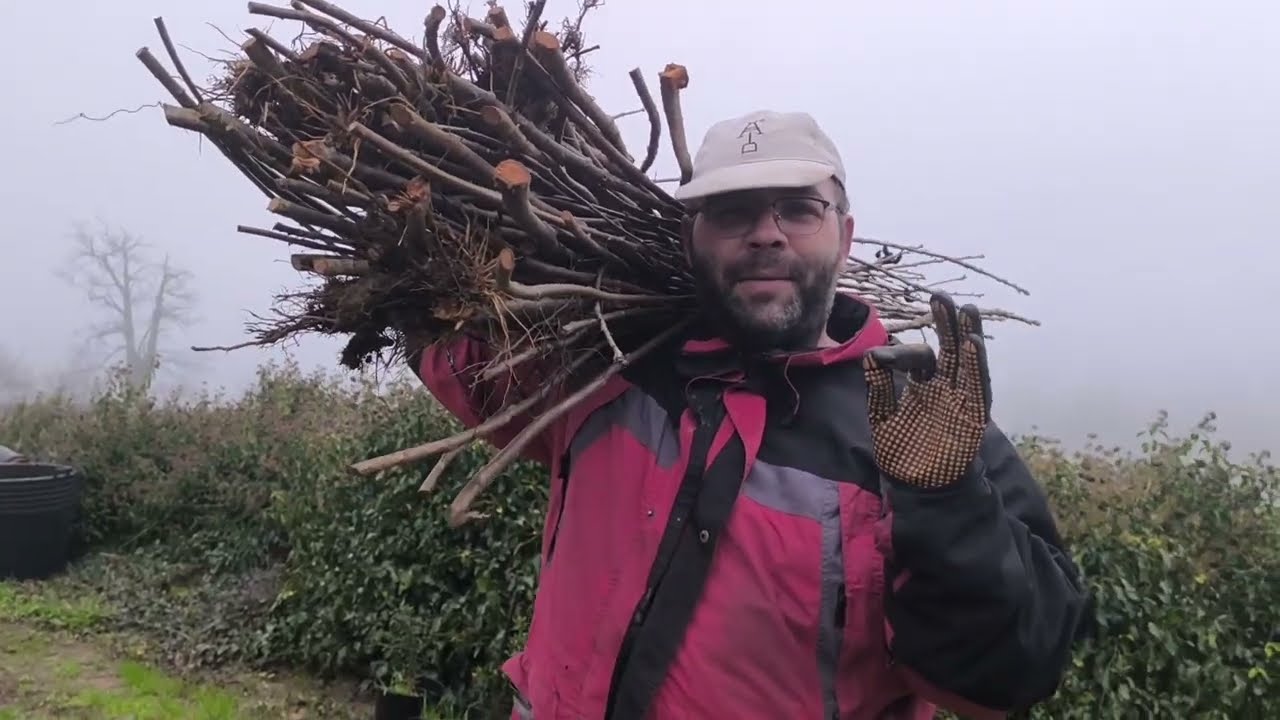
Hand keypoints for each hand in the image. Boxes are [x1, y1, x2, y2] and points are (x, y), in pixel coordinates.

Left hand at [862, 293, 992, 488]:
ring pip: (967, 361)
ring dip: (967, 336)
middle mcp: (945, 387)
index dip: (899, 355)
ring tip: (965, 310)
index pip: (918, 358)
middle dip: (946, 322)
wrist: (921, 487)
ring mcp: (961, 399)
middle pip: (949, 348)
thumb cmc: (903, 451)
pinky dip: (976, 366)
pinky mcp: (973, 416)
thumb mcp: (883, 417)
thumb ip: (880, 388)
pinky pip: (977, 387)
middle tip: (940, 296)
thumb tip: (871, 355)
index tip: (880, 358)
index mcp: (923, 385)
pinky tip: (974, 344)